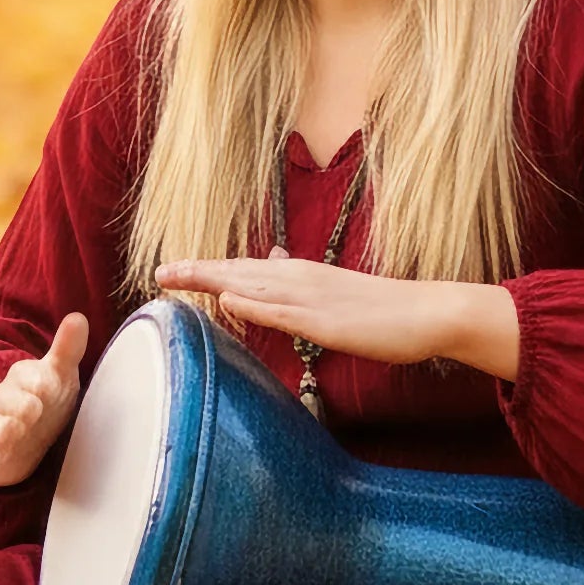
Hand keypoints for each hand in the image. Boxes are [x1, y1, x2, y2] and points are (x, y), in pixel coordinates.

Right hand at [0, 313, 88, 486]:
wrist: (20, 440)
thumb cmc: (45, 403)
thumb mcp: (58, 376)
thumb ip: (67, 350)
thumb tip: (78, 317)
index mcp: (22, 380)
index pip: (27, 375)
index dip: (37, 381)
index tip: (47, 386)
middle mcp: (2, 401)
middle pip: (5, 399)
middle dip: (19, 404)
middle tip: (34, 408)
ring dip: (2, 429)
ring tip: (13, 430)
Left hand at [153, 258, 519, 379]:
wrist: (425, 312)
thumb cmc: (379, 308)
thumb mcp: (331, 290)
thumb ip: (298, 282)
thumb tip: (271, 262)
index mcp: (299, 275)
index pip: (242, 270)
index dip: (206, 270)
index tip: (170, 270)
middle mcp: (299, 280)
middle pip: (238, 273)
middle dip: (196, 272)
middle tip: (158, 272)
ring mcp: (311, 299)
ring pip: (252, 287)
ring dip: (212, 282)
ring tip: (175, 278)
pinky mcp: (325, 322)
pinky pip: (283, 313)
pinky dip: (253, 306)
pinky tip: (228, 302)